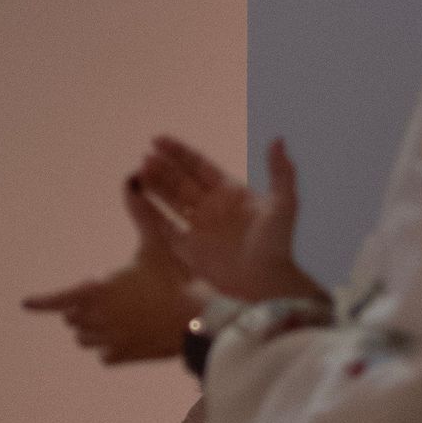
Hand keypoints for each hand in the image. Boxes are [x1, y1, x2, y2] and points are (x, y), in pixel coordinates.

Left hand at [23, 181, 193, 363]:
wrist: (196, 318)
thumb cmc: (174, 278)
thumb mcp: (155, 243)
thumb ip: (140, 214)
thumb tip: (131, 179)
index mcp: (98, 291)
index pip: (60, 298)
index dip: (41, 301)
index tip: (26, 303)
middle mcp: (97, 318)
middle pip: (71, 318)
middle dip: (80, 308)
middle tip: (103, 297)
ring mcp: (108, 340)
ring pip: (83, 338)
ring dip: (91, 328)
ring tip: (113, 317)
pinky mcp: (121, 356)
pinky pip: (103, 354)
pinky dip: (108, 346)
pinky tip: (126, 335)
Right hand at [131, 136, 322, 303]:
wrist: (267, 283)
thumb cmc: (278, 244)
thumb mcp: (285, 204)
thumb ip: (281, 171)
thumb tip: (277, 139)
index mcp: (230, 192)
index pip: (199, 166)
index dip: (179, 153)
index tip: (158, 140)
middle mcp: (210, 207)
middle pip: (180, 181)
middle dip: (162, 169)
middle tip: (144, 158)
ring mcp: (198, 228)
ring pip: (169, 201)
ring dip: (154, 188)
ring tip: (137, 174)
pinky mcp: (188, 250)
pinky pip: (164, 228)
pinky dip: (149, 215)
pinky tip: (136, 202)